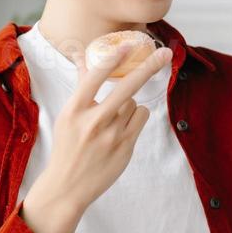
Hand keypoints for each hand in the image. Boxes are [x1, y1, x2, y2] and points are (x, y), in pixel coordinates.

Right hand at [25, 40, 170, 232]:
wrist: (67, 186)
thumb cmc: (67, 145)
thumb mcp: (68, 115)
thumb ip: (81, 85)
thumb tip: (82, 55)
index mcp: (74, 111)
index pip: (94, 78)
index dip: (113, 59)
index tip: (128, 46)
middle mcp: (94, 122)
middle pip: (127, 87)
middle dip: (148, 68)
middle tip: (164, 53)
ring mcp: (112, 136)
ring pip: (135, 103)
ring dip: (130, 104)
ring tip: (114, 119)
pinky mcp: (126, 147)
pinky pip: (142, 117)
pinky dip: (137, 117)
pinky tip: (124, 127)